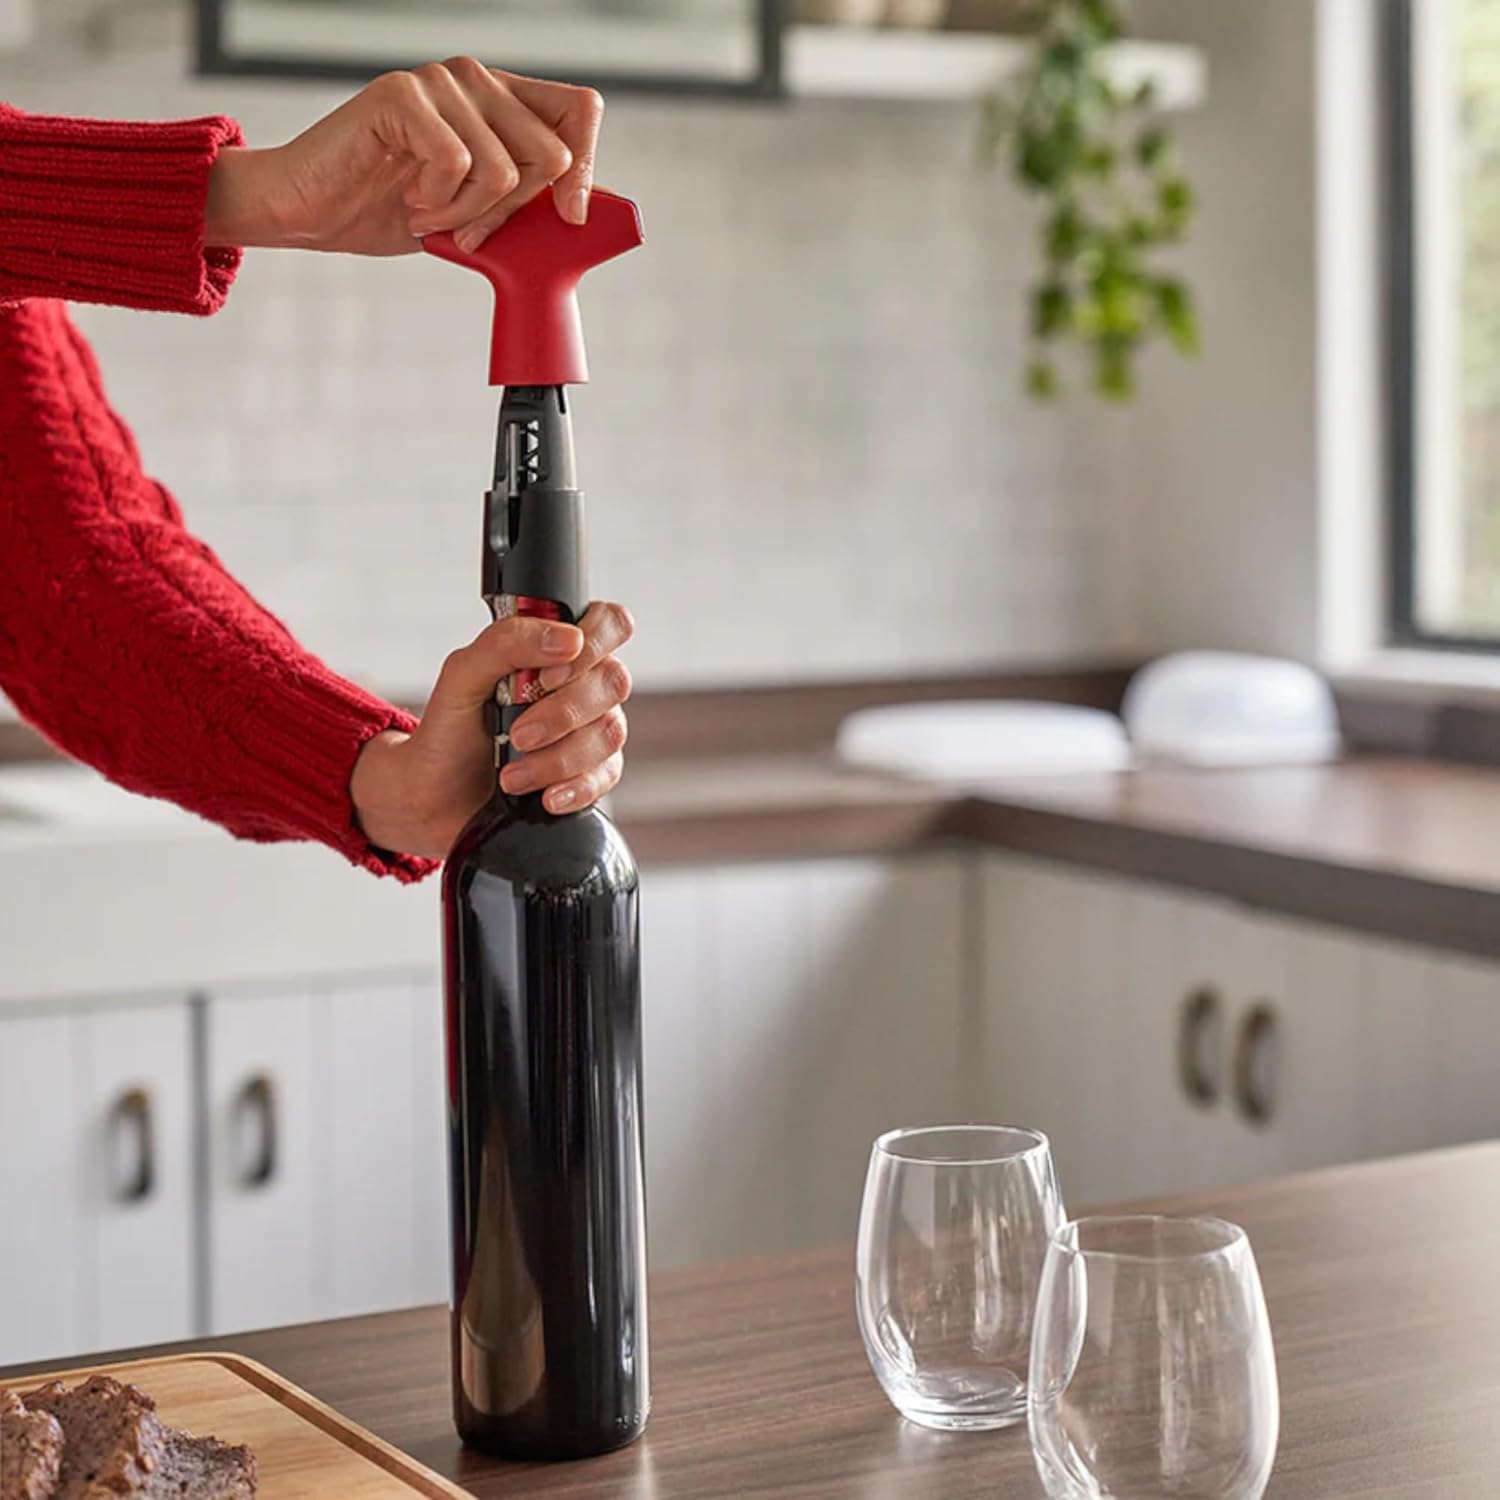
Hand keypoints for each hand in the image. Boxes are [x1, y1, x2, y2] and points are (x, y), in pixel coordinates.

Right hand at [205, 59, 603, 255]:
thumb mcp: (478, 213)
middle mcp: (476, 79)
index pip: (579, 109)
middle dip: (512, 212)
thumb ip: (530, 201)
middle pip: (551, 155)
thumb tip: (593, 213)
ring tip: (426, 209)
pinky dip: (435, 204)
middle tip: (465, 226)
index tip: (568, 215)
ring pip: (504, 170)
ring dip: (465, 213)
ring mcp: (439, 82)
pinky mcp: (403, 95)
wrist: (313, 211)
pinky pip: (457, 165)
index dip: (588, 166)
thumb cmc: (390, 208)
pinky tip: (408, 198)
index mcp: (501, 100)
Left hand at [350, 602, 633, 859]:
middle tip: (518, 734)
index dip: (593, 644)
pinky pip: (607, 776)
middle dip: (563, 713)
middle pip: (614, 681)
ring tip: (513, 774)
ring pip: (610, 733)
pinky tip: (546, 796)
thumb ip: (507, 642)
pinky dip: (575, 788)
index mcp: (556, 647)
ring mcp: (591, 728)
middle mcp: (581, 684)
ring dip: (559, 758)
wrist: (436, 794)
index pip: (608, 623)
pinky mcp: (594, 772)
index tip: (549, 676)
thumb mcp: (462, 674)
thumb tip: (567, 639)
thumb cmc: (451, 729)